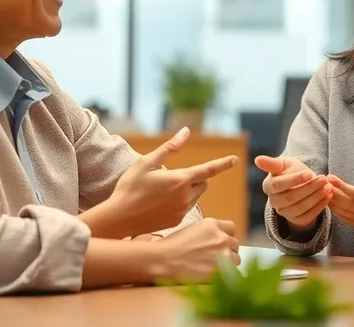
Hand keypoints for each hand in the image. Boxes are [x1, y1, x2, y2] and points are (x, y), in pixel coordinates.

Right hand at [110, 127, 237, 236]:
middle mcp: (185, 197)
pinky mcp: (177, 221)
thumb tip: (186, 132)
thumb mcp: (147, 163)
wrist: (118, 219)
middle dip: (196, 176)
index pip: (208, 170)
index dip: (223, 164)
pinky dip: (181, 201)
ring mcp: (182, 211)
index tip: (235, 159)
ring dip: (189, 189)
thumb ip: (169, 147)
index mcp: (180, 180)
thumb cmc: (130, 188)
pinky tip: (161, 203)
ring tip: (164, 191)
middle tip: (175, 176)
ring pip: (196, 195)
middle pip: (203, 183)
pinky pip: (187, 207)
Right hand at [153, 217, 240, 280]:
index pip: (231, 228)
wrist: (162, 261)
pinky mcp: (222, 270)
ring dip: (228, 264)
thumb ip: (208, 233)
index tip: (221, 243)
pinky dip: (226, 276)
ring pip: (236, 259)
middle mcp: (221, 237)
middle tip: (215, 259)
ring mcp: (223, 253)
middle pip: (234, 244)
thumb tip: (213, 241)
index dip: (226, 236)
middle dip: (227, 251)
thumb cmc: (170, 247)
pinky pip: (232, 273)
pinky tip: (213, 277)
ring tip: (213, 269)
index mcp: (212, 224)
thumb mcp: (191, 230)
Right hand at [255, 155, 331, 229]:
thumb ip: (272, 163)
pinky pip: (308, 216)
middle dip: (309, 188)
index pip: (279, 185)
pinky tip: (328, 196)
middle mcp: (274, 202)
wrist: (301, 184)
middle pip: (291, 197)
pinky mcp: (296, 220)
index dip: (294, 180)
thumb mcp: (284, 164)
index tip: (309, 173)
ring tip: (328, 187)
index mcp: (268, 186)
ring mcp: (285, 213)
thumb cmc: (291, 171)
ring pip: (300, 207)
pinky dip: (320, 207)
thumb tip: (257, 159)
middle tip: (323, 179)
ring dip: (316, 197)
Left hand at [326, 169, 353, 230]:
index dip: (343, 187)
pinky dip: (337, 212)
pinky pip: (348, 220)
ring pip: (347, 214)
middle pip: (350, 206)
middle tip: (322, 182)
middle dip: (334, 194)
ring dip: (333, 203)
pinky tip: (330, 201)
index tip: (331, 177)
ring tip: (323, 190)